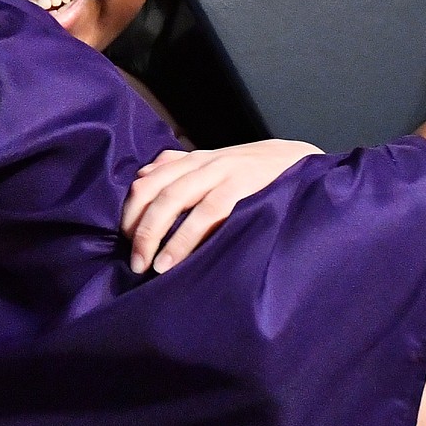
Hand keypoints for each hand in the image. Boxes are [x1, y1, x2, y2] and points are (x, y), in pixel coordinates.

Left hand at [121, 140, 322, 273]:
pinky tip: (173, 259)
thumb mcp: (216, 166)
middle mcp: (201, 162)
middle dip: (137, 228)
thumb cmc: (254, 172)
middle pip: (153, 191)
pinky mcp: (241, 186)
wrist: (300, 160)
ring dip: (155, 234)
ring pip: (173, 198)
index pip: (146, 180)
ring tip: (147, 266)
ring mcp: (221, 172)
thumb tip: (143, 178)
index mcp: (193, 160)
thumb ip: (181, 170)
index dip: (129, 210)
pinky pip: (206, 212)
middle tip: (133, 261)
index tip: (125, 240)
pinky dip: (185, 237)